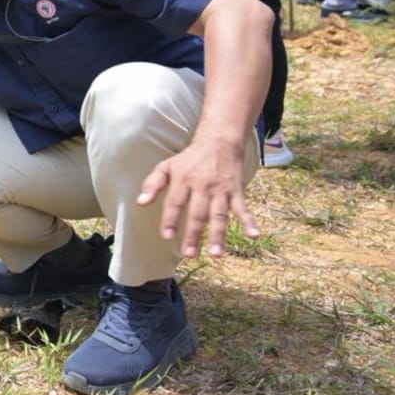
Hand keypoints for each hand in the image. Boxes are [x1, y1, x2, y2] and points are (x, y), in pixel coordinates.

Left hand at [137, 139, 257, 258]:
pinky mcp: (236, 190)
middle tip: (189, 254)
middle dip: (194, 234)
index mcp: (183, 180)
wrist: (219, 141)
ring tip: (215, 254)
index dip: (170, 219)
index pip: (175, 203)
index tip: (167, 236)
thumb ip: (152, 184)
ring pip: (219, 215)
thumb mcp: (166, 166)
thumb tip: (141, 202)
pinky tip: (254, 235)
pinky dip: (249, 222)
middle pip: (198, 213)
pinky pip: (243, 208)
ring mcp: (221, 190)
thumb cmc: (189, 159)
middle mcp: (203, 187)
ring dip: (218, 235)